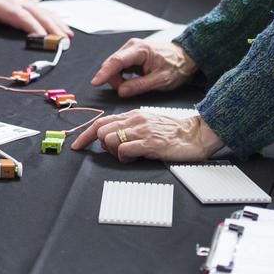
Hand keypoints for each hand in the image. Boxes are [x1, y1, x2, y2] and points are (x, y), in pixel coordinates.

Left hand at [0, 0, 71, 37]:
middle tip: (62, 41)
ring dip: (57, 24)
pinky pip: (46, 12)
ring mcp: (26, 3)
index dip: (33, 26)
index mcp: (6, 6)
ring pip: (45, 13)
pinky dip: (57, 20)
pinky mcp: (29, 6)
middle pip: (38, 15)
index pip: (22, 17)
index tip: (43, 38)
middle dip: (52, 27)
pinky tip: (66, 29)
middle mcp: (19, 3)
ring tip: (68, 37)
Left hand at [70, 109, 222, 161]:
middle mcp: (134, 120)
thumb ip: (130, 127)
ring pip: (109, 139)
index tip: (77, 145)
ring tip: (128, 155)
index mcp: (133, 114)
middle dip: (102, 146)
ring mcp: (142, 131)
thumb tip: (111, 137)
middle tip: (116, 153)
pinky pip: (123, 150)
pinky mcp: (149, 143)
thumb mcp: (148, 123)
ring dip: (113, 152)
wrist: (196, 134)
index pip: (101, 122)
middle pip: (101, 131)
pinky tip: (134, 159)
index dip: (85, 134)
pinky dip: (123, 158)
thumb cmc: (173, 132)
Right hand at [89, 39, 195, 98]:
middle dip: (114, 80)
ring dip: (118, 79)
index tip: (95, 82)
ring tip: (133, 86)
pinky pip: (119, 66)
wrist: (185, 57)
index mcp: (140, 50)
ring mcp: (131, 49)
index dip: (104, 73)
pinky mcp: (130, 54)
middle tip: (127, 91)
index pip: (116, 61)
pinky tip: (132, 81)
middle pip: (112, 64)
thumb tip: (121, 91)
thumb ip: (139, 86)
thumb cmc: (176, 67)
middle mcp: (132, 46)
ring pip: (114, 66)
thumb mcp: (161, 81)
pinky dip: (121, 76)